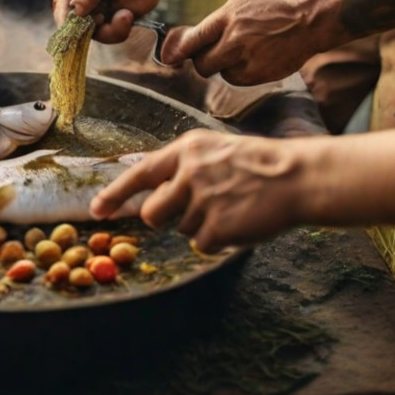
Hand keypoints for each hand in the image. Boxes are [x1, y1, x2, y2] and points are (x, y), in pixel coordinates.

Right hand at [52, 0, 161, 43]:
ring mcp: (95, 12)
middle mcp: (81, 0)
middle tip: (105, 19)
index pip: (62, 3)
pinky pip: (109, 34)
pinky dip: (119, 30)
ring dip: (109, 30)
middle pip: (73, 23)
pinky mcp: (109, 21)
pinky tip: (128, 14)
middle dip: (89, 28)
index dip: (65, 18)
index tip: (73, 30)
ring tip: (126, 15)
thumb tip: (76, 9)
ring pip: (93, 33)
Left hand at [90, 129, 306, 251]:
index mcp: (186, 150)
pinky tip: (238, 222)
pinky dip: (218, 241)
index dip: (115, 194)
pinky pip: (202, 244)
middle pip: (152, 212)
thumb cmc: (257, 164)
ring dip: (200, 226)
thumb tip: (154, 190)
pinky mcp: (218, 225)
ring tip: (229, 209)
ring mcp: (202, 199)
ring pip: (180, 229)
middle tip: (193, 210)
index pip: (139, 173)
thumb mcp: (214, 150)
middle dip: (164, 218)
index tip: (96, 210)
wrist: (298, 177)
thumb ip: (183, 166)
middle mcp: (188, 172)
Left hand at [161, 0, 323, 84]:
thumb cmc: (267, 12)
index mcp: (227, 19)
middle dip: (204, 61)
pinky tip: (255, 58)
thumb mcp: (236, 7)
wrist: (306, 22)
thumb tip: (181, 43)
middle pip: (202, 64)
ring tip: (245, 51)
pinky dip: (241, 73)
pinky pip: (237, 80)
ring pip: (220, 73)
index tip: (169, 58)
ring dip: (226, 66)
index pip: (193, 40)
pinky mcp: (259, 76)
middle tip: (216, 52)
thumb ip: (210, 26)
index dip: (177, 51)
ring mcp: (247, 60)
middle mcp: (235, 41)